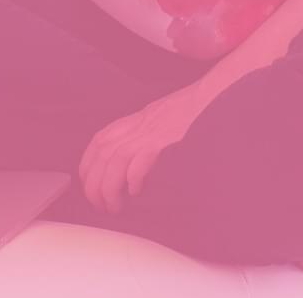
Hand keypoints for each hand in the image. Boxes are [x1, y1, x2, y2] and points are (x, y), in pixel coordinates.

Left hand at [77, 78, 219, 214]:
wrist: (215, 95)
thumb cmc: (193, 109)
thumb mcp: (162, 117)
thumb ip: (147, 133)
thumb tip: (138, 161)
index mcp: (136, 119)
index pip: (98, 141)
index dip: (87, 166)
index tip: (89, 185)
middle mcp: (137, 125)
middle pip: (101, 155)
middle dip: (93, 184)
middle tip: (100, 205)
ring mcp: (149, 131)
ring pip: (114, 161)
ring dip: (108, 188)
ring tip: (114, 207)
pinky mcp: (163, 140)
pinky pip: (138, 162)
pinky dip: (132, 180)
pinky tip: (136, 192)